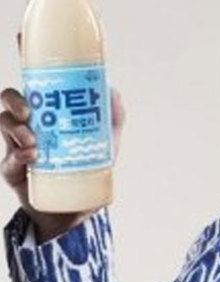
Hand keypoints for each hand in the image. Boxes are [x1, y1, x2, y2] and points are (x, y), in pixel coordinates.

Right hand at [1, 32, 124, 242]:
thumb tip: (113, 93)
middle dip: (15, 100)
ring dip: (15, 129)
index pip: (36, 81)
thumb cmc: (88, 167)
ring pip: (4, 124)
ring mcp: (19, 145)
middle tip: (30, 113)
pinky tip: (32, 158)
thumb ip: (113, 117)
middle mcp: (31, 123)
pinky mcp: (13, 169)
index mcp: (50, 111)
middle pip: (11, 98)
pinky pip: (8, 158)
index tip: (22, 39)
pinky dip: (19, 156)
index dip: (27, 58)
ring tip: (33, 142)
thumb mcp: (107, 141)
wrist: (78, 208)